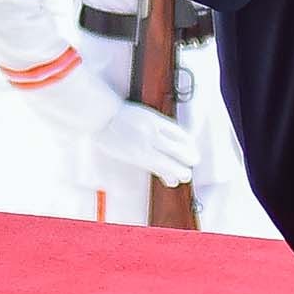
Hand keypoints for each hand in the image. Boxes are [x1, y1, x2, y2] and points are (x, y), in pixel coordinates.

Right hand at [43, 63, 197, 179]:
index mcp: (155, 119)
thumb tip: (171, 140)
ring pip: (169, 161)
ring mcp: (143, 144)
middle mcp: (152, 132)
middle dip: (189, 157)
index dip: (189, 143)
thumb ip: (156, 126)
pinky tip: (171, 180)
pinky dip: (166, 175)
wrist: (100, 115)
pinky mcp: (135, 155)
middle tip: (193, 162)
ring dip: (180, 170)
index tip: (192, 148)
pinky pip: (155, 168)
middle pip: (179, 149)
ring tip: (185, 175)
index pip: (180, 134)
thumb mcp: (142, 115)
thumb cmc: (119, 114)